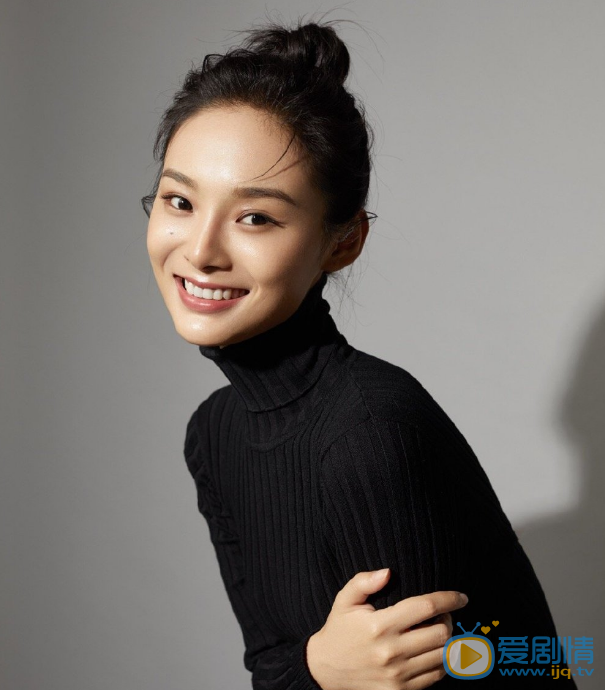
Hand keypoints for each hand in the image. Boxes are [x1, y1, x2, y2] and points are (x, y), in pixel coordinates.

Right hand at [306, 568, 467, 689]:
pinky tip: (433, 651)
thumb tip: (388, 572)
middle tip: (444, 614)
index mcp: (380, 625)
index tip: (461, 597)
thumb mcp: (345, 600)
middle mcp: (391, 651)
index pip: (425, 608)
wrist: (324, 670)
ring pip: (443, 657)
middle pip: (441, 633)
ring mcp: (398, 676)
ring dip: (448, 642)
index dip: (448, 599)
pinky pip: (436, 676)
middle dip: (449, 620)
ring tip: (439, 631)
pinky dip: (442, 662)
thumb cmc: (339, 629)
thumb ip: (364, 582)